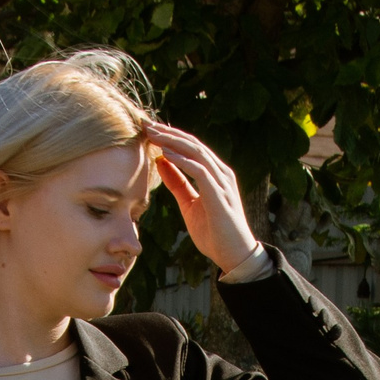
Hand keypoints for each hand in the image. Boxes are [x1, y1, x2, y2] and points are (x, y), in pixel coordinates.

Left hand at [146, 123, 259, 275]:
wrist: (234, 255)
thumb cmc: (214, 232)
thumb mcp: (189, 204)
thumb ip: (177, 183)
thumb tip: (161, 162)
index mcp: (214, 173)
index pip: (190, 147)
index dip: (169, 137)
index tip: (148, 130)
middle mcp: (220, 173)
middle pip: (192, 144)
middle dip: (168, 133)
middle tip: (146, 124)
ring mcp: (221, 182)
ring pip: (196, 152)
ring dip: (172, 141)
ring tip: (153, 134)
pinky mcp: (219, 194)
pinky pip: (199, 171)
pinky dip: (182, 161)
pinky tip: (166, 154)